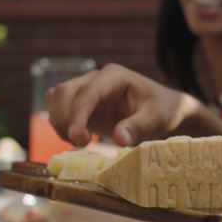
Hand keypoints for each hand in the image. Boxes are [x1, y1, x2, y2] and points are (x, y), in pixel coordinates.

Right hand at [45, 63, 197, 145]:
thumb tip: (119, 139)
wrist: (165, 110)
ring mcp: (87, 89)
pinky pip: (59, 108)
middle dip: (66, 119)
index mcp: (114, 76)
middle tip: (81, 144)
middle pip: (64, 93)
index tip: (77, 138)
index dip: (77, 114)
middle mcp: (96, 78)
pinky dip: (61, 124)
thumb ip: (139, 127)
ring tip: (80, 142)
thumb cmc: (163, 111)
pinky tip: (78, 139)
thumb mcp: (157, 119)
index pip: (87, 92)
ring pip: (57, 98)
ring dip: (60, 122)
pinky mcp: (82, 104)